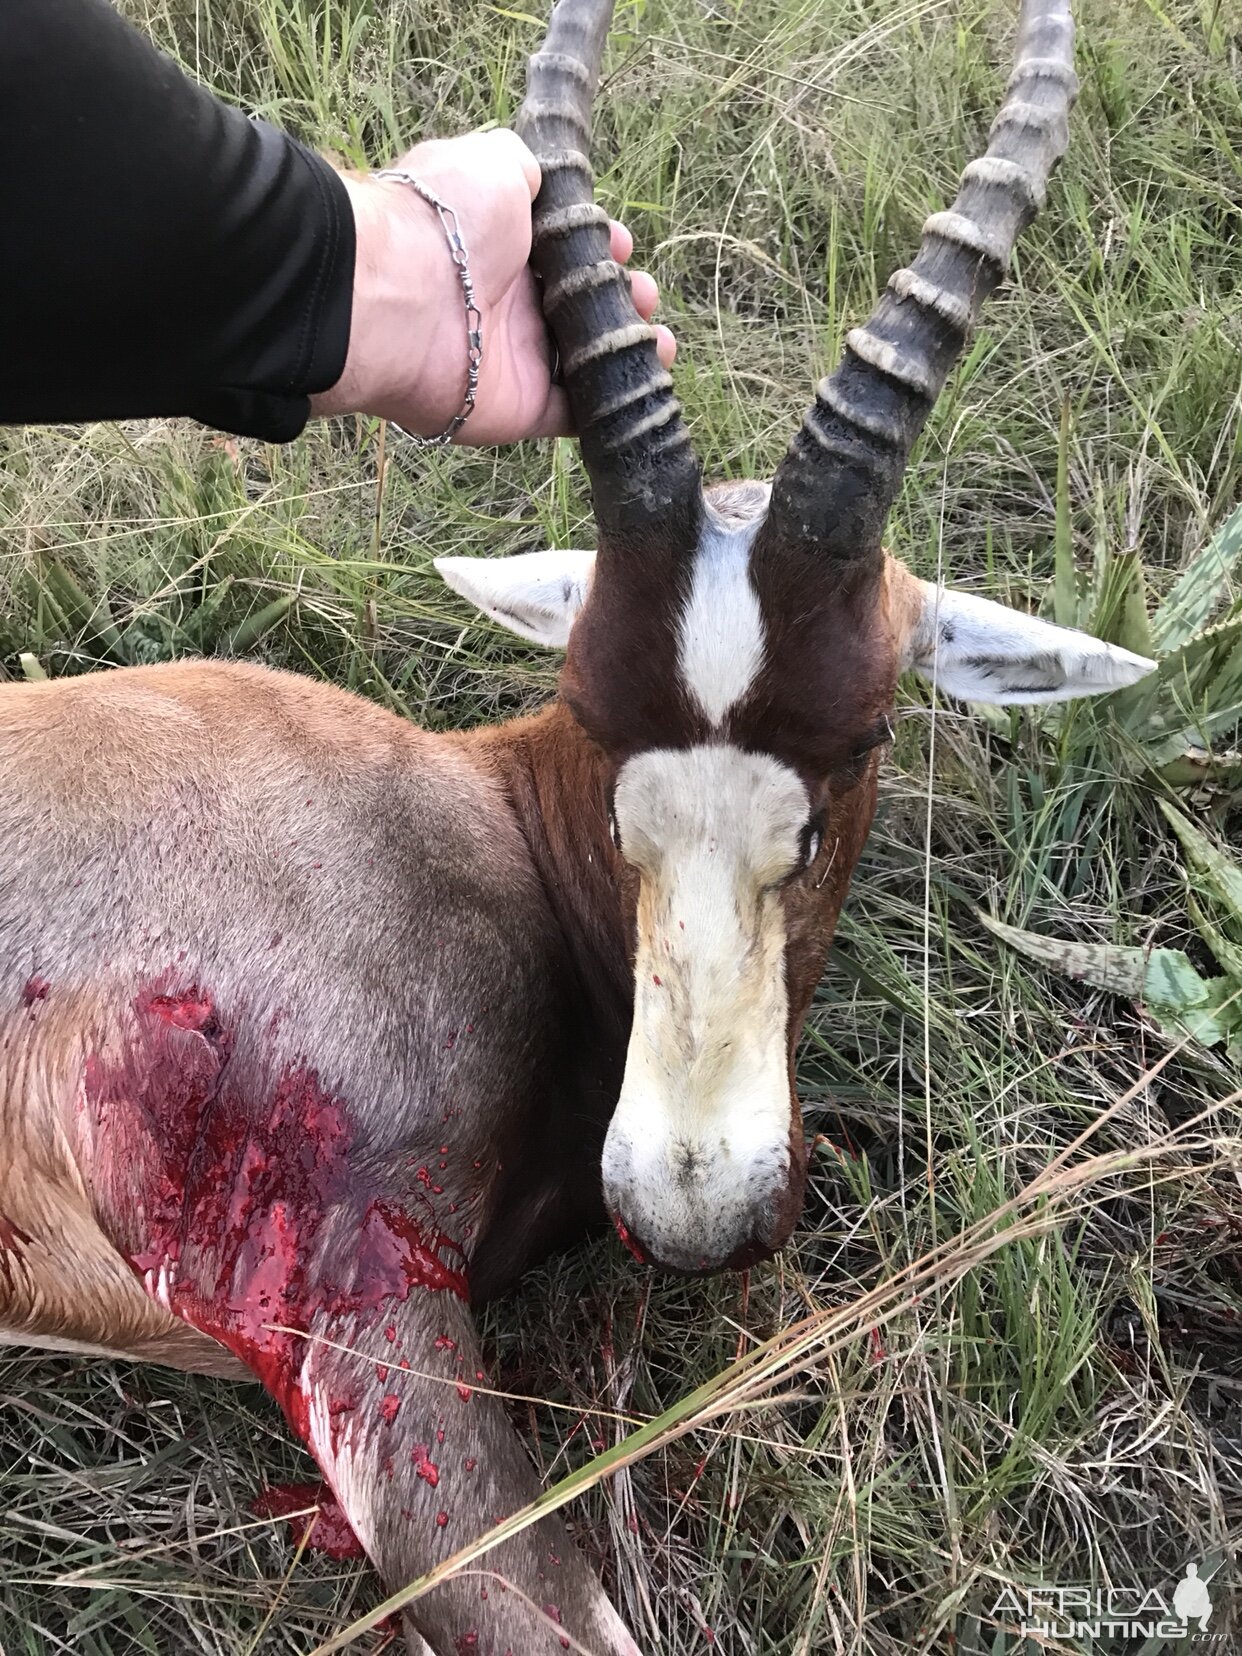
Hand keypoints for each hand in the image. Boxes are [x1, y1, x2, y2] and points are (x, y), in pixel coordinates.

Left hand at [310, 128, 675, 442]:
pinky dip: (615, 402)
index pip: (565, 252)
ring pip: (589, 361)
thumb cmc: (449, 222)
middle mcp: (512, 305)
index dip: (602, 248)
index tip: (622, 245)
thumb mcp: (492, 164)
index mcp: (506, 248)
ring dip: (630, 349)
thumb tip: (541, 178)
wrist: (404, 297)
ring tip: (659, 339)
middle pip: (584, 307)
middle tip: (643, 292)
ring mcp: (520, 361)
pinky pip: (579, 413)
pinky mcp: (526, 409)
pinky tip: (646, 380)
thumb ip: (525, 170)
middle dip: (626, 297)